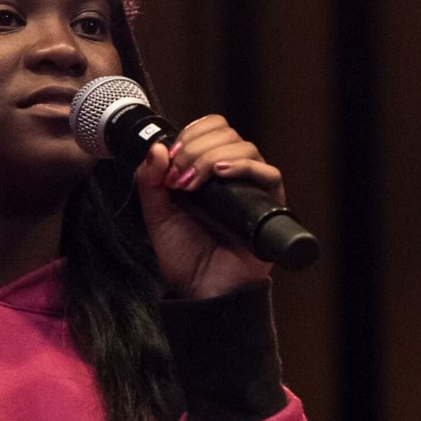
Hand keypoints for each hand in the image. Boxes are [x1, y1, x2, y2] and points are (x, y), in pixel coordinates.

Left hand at [134, 114, 286, 299]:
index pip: (212, 130)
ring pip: (246, 148)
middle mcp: (234, 176)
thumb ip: (150, 182)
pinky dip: (244, 168)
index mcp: (209, 172)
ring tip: (192, 181)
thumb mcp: (157, 216)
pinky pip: (269, 175)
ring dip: (213, 156)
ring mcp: (253, 190)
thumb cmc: (184, 257)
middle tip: (177, 173)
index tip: (171, 155)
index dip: (192, 133)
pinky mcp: (270, 207)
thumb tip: (155, 147)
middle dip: (197, 147)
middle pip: (228, 134)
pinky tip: (222, 173)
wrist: (201, 291)